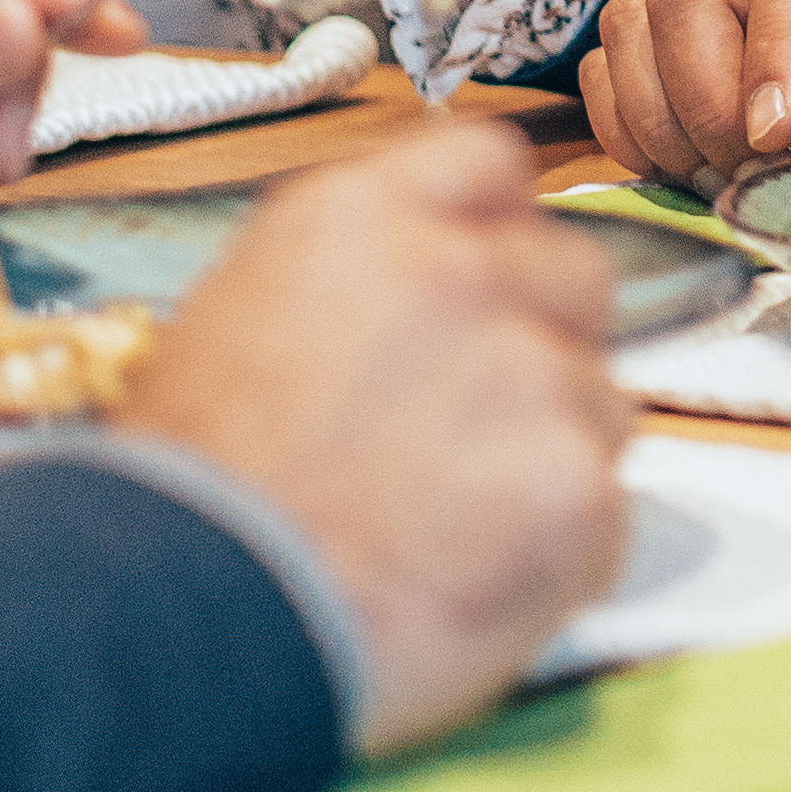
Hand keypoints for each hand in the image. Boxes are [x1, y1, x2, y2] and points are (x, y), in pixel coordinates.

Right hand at [121, 121, 634, 749]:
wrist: (182, 625)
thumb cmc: (187, 500)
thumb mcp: (231, 324)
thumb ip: (352, 285)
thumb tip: (412, 307)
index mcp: (365, 218)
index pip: (494, 166)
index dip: (498, 237)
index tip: (488, 293)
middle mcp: (464, 271)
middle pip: (576, 278)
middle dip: (546, 347)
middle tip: (474, 436)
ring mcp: (533, 373)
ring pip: (599, 404)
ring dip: (551, 460)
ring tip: (447, 535)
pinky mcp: (578, 483)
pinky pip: (607, 513)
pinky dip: (561, 557)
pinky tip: (472, 588)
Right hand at [575, 0, 790, 190]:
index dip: (774, 56)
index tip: (777, 136)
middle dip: (709, 104)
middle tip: (759, 169)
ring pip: (635, 22)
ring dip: (664, 120)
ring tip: (728, 173)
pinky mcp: (686, 15)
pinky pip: (617, 58)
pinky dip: (633, 122)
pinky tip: (689, 161)